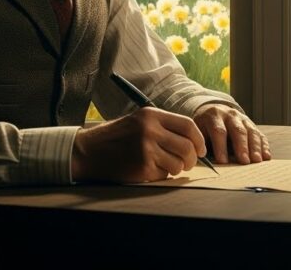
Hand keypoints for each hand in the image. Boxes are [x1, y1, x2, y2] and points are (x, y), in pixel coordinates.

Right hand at [71, 107, 206, 182]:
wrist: (90, 151)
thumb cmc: (118, 137)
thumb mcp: (140, 121)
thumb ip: (165, 127)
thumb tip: (195, 143)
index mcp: (152, 115)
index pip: (188, 126)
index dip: (199, 140)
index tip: (201, 149)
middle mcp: (150, 130)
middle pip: (187, 147)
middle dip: (192, 159)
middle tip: (188, 163)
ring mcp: (146, 149)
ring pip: (179, 164)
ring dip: (176, 169)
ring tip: (165, 166)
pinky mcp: (142, 167)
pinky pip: (164, 174)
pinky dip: (161, 175)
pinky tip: (148, 169)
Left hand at [192, 104, 271, 163]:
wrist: (213, 110)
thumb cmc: (204, 127)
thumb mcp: (199, 131)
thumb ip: (202, 144)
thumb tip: (206, 163)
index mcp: (214, 116)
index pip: (219, 131)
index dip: (221, 147)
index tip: (223, 162)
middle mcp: (230, 115)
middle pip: (238, 131)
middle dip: (241, 147)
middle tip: (244, 162)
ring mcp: (243, 118)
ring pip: (251, 131)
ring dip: (255, 147)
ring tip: (257, 161)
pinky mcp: (252, 125)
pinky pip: (260, 134)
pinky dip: (264, 146)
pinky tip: (266, 157)